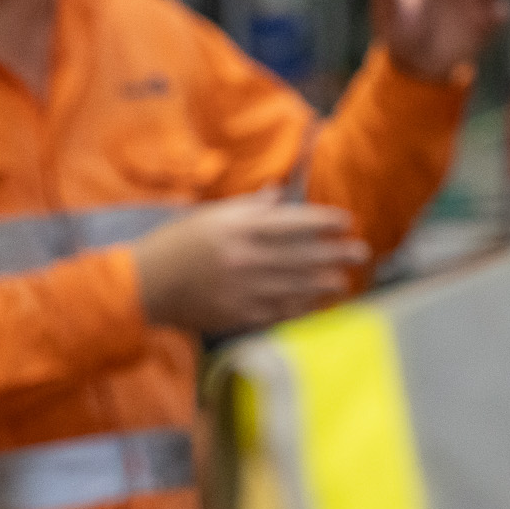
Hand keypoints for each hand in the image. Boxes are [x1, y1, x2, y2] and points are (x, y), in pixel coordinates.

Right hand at [130, 190, 368, 334]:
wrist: (147, 285)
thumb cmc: (177, 243)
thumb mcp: (209, 215)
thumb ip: (247, 207)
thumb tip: (277, 194)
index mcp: (239, 228)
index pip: (293, 223)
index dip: (324, 222)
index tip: (346, 220)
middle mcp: (246, 258)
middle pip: (303, 255)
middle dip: (336, 253)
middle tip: (361, 252)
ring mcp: (244, 289)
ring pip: (297, 286)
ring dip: (325, 282)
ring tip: (345, 279)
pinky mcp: (239, 314)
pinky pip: (280, 310)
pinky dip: (302, 306)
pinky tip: (318, 303)